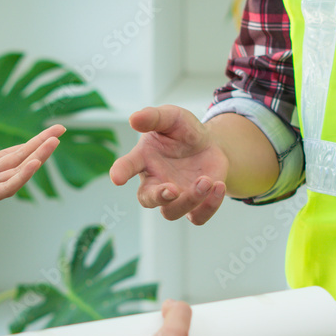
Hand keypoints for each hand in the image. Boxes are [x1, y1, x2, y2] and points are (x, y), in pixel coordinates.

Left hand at [0, 125, 63, 210]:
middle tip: (61, 129)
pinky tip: (35, 164)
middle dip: (41, 144)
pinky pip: (6, 188)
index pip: (11, 154)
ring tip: (54, 142)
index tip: (48, 133)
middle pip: (20, 158)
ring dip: (37, 157)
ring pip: (18, 171)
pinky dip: (21, 177)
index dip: (29, 144)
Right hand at [110, 105, 228, 224]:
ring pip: (172, 212)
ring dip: (189, 200)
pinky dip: (209, 206)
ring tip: (207, 180)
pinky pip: (197, 218)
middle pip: (147, 199)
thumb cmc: (183, 131)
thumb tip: (134, 118)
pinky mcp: (195, 206)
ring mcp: (175, 197)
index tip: (117, 178)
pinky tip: (218, 186)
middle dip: (158, 197)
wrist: (210, 144)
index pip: (128, 166)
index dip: (121, 172)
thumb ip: (154, 117)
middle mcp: (156, 182)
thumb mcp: (172, 117)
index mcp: (145, 160)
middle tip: (172, 189)